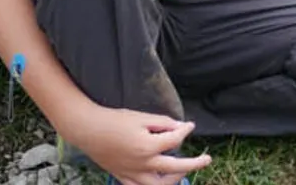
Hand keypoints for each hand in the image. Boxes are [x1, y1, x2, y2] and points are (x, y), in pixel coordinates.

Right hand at [63, 106, 208, 184]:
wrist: (88, 130)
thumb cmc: (114, 120)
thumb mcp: (141, 117)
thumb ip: (163, 123)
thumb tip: (181, 127)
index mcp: (147, 146)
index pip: (175, 140)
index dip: (185, 131)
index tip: (190, 126)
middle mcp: (142, 163)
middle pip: (176, 168)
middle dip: (195, 163)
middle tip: (207, 159)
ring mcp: (132, 173)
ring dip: (174, 179)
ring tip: (183, 171)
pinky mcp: (122, 176)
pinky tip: (158, 179)